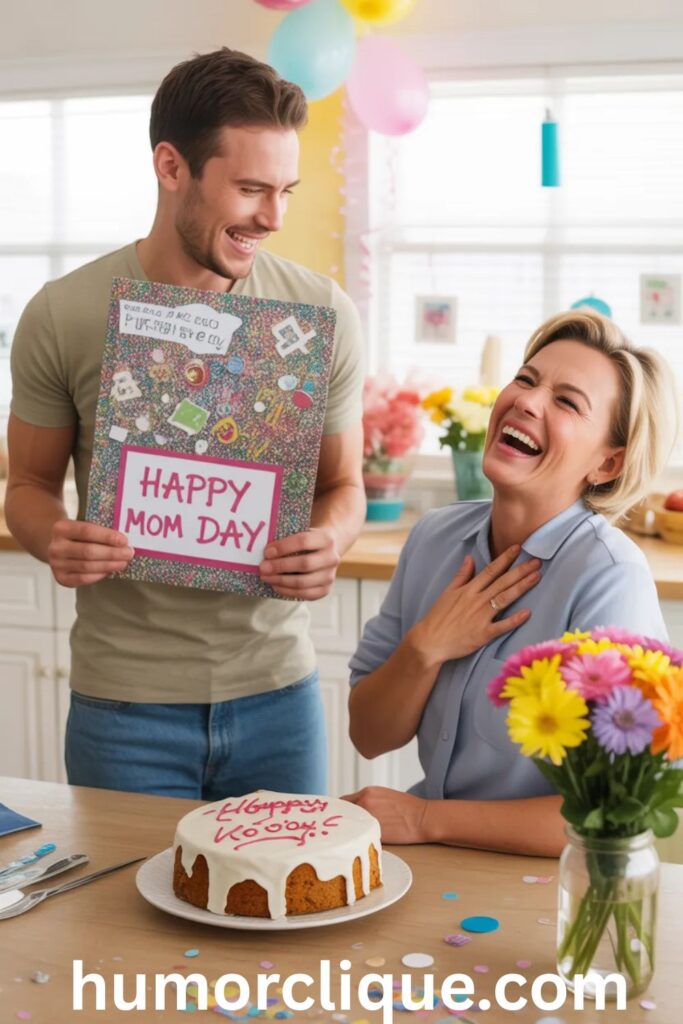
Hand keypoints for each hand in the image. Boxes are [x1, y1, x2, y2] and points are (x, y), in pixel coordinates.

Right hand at [47, 519, 133, 586]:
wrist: (59, 546)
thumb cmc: (77, 535)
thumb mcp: (83, 526)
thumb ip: (99, 531)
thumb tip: (124, 541)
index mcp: (61, 528)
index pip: (87, 531)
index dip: (107, 536)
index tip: (124, 540)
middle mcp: (56, 547)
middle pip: (88, 551)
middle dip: (112, 553)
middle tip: (128, 553)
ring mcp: (56, 564)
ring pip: (87, 567)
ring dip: (109, 565)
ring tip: (123, 562)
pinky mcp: (61, 578)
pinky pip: (83, 579)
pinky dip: (99, 575)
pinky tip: (110, 570)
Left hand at [259, 528, 339, 599]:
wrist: (329, 549)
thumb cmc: (309, 540)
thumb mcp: (302, 532)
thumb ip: (287, 539)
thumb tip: (266, 553)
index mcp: (326, 539)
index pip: (303, 541)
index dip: (283, 547)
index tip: (267, 552)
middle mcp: (332, 558)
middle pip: (304, 564)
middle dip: (280, 566)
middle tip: (263, 567)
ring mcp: (330, 576)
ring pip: (303, 582)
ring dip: (280, 581)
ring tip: (266, 577)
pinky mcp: (326, 589)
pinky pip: (305, 594)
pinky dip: (288, 591)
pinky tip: (276, 586)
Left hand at [343, 787, 430, 843]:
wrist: (423, 818)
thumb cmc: (408, 808)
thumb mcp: (385, 795)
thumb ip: (368, 800)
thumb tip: (357, 810)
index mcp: (367, 792)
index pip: (343, 801)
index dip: (339, 811)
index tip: (337, 819)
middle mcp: (364, 802)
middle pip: (342, 813)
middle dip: (340, 821)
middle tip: (338, 831)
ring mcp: (368, 817)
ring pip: (349, 825)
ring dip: (348, 831)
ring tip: (348, 838)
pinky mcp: (374, 832)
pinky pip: (359, 836)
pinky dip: (357, 839)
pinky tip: (359, 844)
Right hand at [407, 545, 540, 667]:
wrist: (429, 641)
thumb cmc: (438, 617)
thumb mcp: (447, 592)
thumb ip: (461, 575)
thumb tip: (470, 557)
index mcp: (468, 590)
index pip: (490, 570)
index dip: (505, 559)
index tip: (518, 548)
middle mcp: (477, 600)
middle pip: (502, 582)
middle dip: (520, 570)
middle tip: (537, 561)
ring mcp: (481, 617)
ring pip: (505, 599)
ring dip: (522, 587)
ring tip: (536, 577)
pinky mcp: (483, 634)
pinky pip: (502, 626)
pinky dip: (514, 619)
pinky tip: (527, 612)